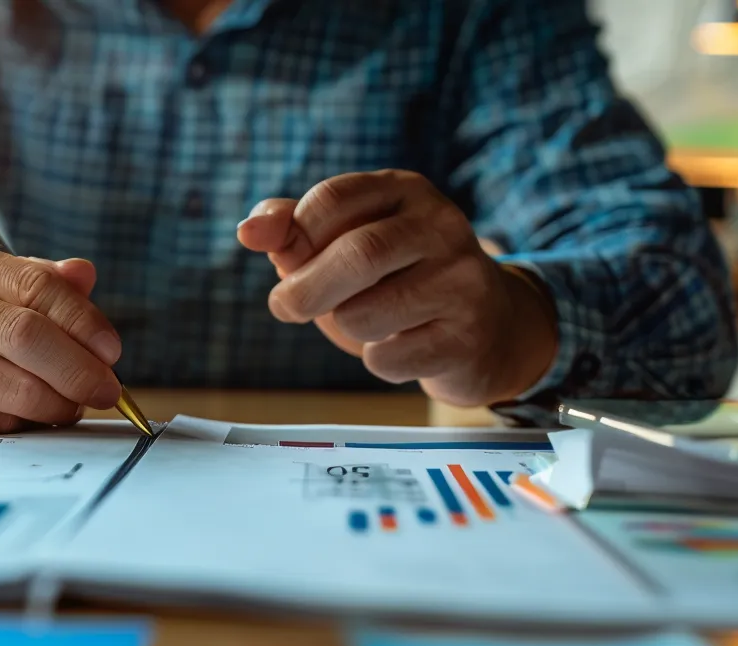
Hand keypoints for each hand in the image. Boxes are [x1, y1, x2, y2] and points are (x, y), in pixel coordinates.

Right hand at [0, 238, 123, 433]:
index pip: (34, 286)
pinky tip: (29, 416)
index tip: (111, 350)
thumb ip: (33, 279)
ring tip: (69, 405)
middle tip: (106, 390)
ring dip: (56, 404)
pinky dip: (21, 422)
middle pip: (25, 336)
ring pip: (11, 386)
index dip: (83, 320)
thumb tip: (86, 275)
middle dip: (78, 369)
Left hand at [236, 170, 557, 406]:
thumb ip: (294, 231)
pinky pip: (390, 358)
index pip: (332, 199)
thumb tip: (249, 231)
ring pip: (366, 313)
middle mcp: (442, 225)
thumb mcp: (347, 242)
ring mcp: (462, 280)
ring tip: (364, 322)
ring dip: (343, 327)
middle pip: (356, 254)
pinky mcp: (467, 335)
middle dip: (305, 290)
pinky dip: (377, 360)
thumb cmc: (399, 280)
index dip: (293, 236)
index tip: (285, 262)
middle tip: (286, 307)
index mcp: (405, 191)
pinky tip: (402, 347)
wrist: (488, 327)